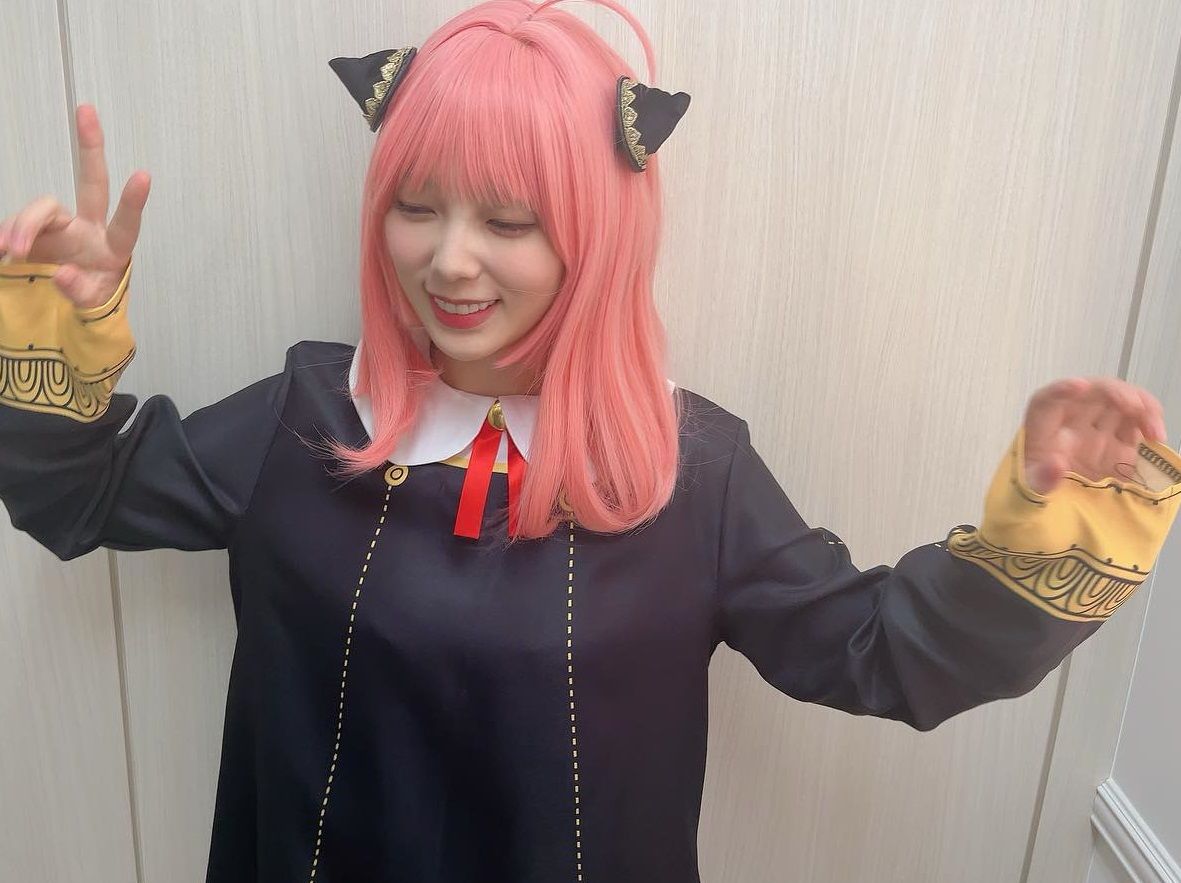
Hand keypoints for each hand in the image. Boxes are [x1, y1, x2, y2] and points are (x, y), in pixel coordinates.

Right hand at [0, 104, 149, 308]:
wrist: (64, 317)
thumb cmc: (90, 306)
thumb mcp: (92, 310)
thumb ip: (81, 295)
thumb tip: (64, 272)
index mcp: (113, 248)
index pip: (126, 224)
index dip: (133, 202)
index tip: (143, 176)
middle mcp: (88, 229)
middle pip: (91, 183)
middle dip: (90, 146)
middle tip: (87, 110)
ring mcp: (59, 228)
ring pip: (43, 208)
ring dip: (26, 224)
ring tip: (14, 250)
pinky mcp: (33, 233)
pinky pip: (17, 225)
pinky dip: (8, 234)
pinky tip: (3, 248)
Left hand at [1022, 376, 1167, 494]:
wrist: (1065, 511)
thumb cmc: (1040, 495)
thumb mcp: (1033, 492)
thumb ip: (1041, 480)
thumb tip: (1055, 465)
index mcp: (1041, 430)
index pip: (1046, 401)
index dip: (1061, 390)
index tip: (1080, 386)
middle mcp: (1069, 421)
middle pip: (1090, 393)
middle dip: (1112, 392)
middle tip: (1133, 405)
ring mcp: (1096, 426)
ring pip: (1118, 400)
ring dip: (1138, 404)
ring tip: (1152, 426)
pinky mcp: (1120, 438)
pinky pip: (1137, 420)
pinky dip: (1149, 421)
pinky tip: (1156, 437)